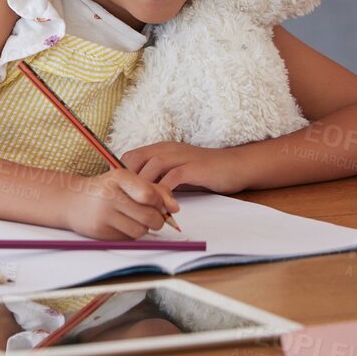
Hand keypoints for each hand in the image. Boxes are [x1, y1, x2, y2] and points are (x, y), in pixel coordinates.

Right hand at [61, 168, 178, 239]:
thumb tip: (174, 209)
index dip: (160, 202)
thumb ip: (155, 190)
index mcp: (118, 177)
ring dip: (144, 228)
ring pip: (141, 231)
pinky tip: (121, 224)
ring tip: (134, 219)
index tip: (159, 203)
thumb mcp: (128, 181)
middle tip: (152, 215)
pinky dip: (130, 233)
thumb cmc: (106, 189)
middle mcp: (109, 195)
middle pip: (150, 216)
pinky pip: (128, 238)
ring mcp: (103, 215)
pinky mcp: (100, 231)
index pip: (150, 195)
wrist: (71, 201)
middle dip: (157, 219)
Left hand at [122, 142, 252, 193]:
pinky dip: (166, 190)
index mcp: (161, 149)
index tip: (120, 193)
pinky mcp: (195, 167)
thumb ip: (158, 179)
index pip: (131, 156)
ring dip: (146, 187)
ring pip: (153, 166)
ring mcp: (182, 156)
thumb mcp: (175, 173)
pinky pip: (174, 176)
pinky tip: (164, 205)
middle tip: (128, 201)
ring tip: (143, 206)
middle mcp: (168, 149)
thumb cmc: (204, 173)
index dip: (122, 174)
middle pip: (136, 159)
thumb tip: (137, 196)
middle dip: (129, 180)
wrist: (235, 166)